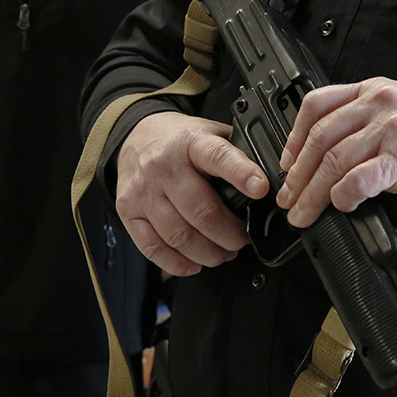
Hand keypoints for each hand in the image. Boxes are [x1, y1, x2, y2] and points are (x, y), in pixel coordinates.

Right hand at [115, 111, 268, 275]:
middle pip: (201, 212)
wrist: (136, 134)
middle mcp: (164, 166)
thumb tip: (269, 182)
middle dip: (230, 235)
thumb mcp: (211, 133)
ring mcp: (144, 190)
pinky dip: (177, 263)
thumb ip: (236, 153)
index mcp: (192, 143)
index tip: (261, 189)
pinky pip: (152, 247)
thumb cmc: (181, 140)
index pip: (218, 157)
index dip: (242, 174)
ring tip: (222, 253)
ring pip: (180, 235)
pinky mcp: (128, 210)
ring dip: (208, 253)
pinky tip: (193, 263)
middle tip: (242, 240)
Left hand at [276, 77, 396, 227]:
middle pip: (321, 138)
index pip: (317, 104)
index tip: (286, 164)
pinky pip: (359, 178)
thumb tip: (317, 164)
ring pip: (335, 160)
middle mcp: (382, 103)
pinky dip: (344, 196)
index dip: (293, 138)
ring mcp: (394, 128)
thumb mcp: (396, 119)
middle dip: (298, 174)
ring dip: (313, 193)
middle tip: (290, 199)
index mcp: (374, 90)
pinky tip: (343, 206)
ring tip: (305, 213)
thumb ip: (361, 127)